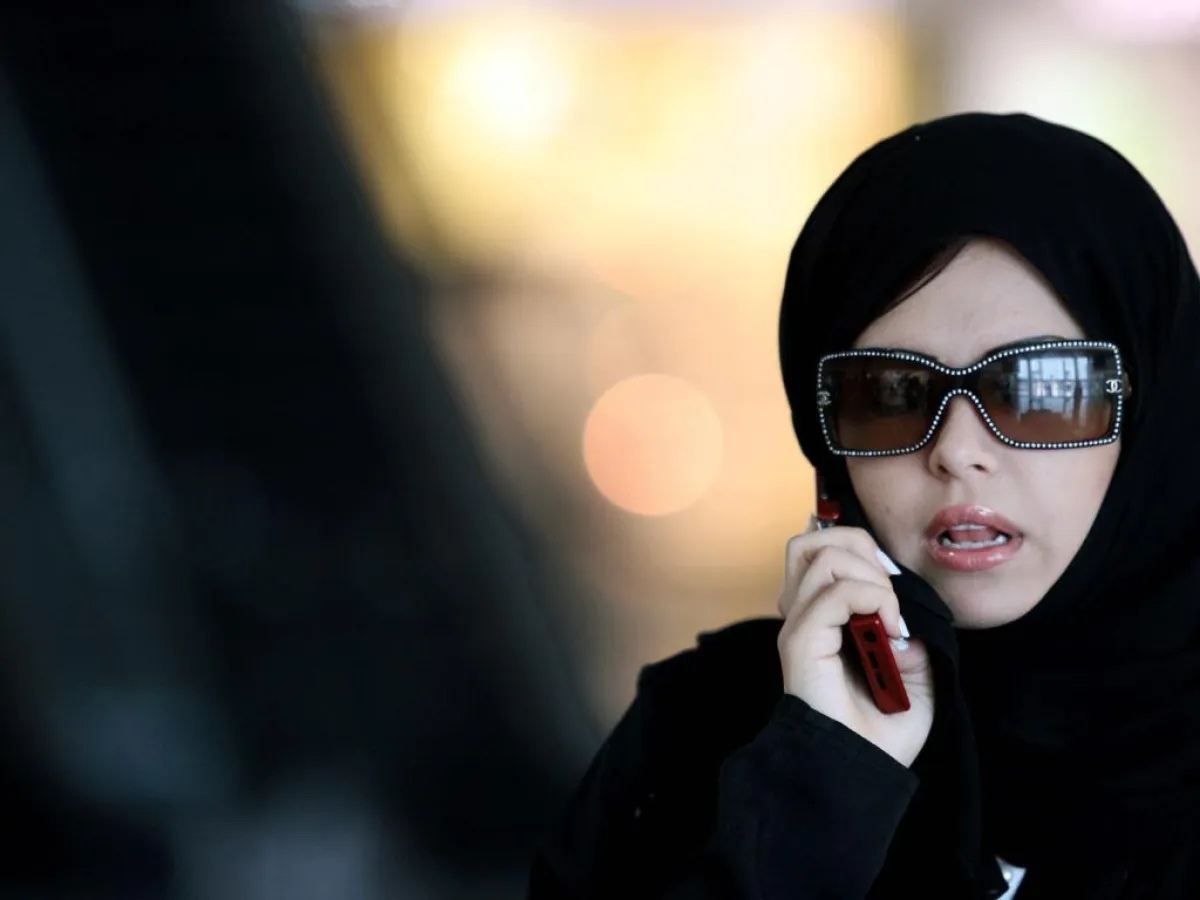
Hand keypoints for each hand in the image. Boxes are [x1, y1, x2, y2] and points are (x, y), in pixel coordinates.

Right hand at [777, 523, 934, 766]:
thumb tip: (904, 598)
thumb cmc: (885, 725)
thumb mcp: (916, 666)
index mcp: (825, 614)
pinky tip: (892, 632)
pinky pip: (833, 592)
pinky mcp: (800, 639)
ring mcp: (799, 624)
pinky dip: (873, 599)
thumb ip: (910, 625)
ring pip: (822, 554)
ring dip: (870, 577)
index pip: (830, 548)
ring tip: (890, 615)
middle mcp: (805, 613)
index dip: (870, 557)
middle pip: (816, 539)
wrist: (866, 765)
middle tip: (889, 596)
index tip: (899, 597)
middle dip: (863, 551)